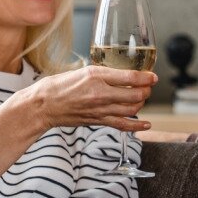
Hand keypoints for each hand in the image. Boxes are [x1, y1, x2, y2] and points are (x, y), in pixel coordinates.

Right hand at [19, 66, 157, 131]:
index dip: (146, 77)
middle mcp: (101, 93)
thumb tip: (121, 76)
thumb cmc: (59, 86)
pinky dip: (137, 125)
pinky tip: (146, 124)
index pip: (130, 76)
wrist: (44, 105)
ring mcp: (100, 109)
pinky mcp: (98, 120)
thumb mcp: (83, 71)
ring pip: (132, 108)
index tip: (153, 76)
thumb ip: (103, 74)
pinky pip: (123, 125)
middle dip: (146, 90)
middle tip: (148, 86)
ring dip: (142, 103)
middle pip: (135, 94)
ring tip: (142, 98)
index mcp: (96, 76)